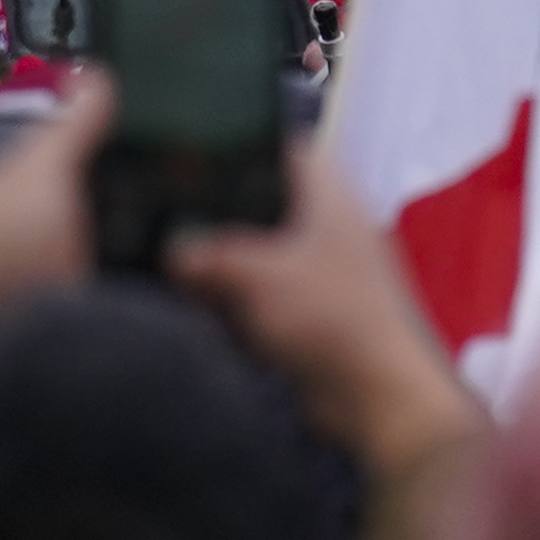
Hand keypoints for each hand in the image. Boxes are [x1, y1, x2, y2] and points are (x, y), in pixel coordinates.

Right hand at [174, 133, 481, 483]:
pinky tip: (190, 303)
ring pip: (254, 250)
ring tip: (164, 255)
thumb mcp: (255, 275)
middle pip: (260, 200)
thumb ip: (203, 255)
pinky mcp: (307, 314)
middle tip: (160, 206)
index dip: (238, 140)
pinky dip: (229, 299)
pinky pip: (257, 294)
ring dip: (217, 260)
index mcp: (328, 195)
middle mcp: (325, 226)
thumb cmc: (336, 321)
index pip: (281, 145)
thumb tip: (169, 253)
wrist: (379, 399)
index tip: (188, 146)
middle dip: (214, 209)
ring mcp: (318, 271)